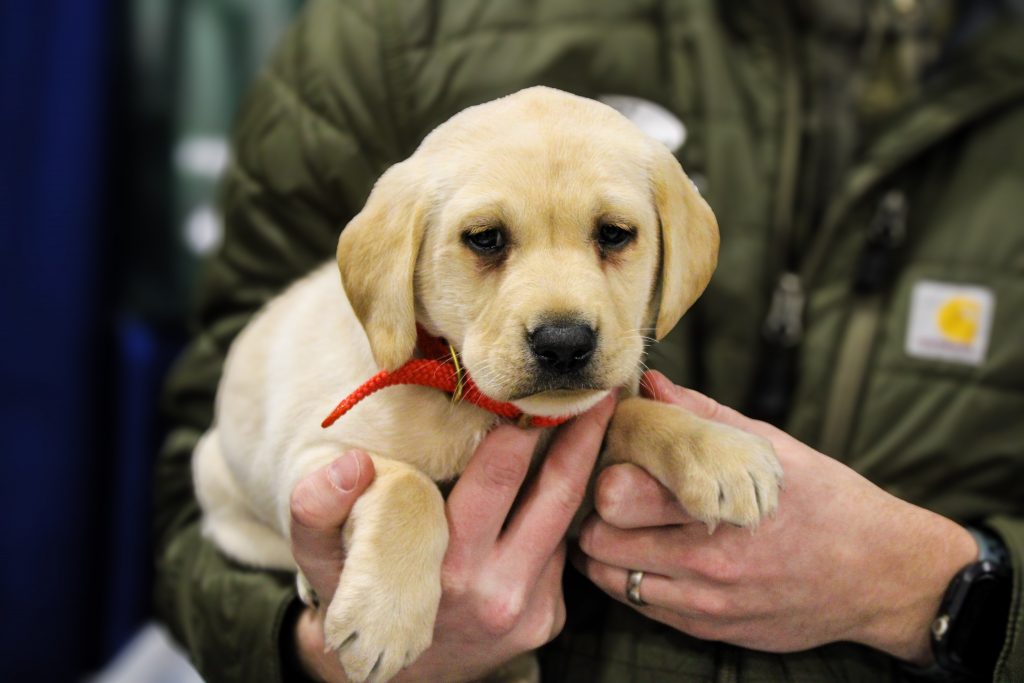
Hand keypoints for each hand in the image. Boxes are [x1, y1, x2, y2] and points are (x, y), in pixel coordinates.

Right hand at [290, 393, 615, 681]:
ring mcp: (530, 609)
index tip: (541, 385)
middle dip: (582, 434)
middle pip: (557, 492)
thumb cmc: (358, 600)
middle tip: (597, 387)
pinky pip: (557, 554)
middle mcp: (498, 590)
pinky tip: (553, 483)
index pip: (498, 477)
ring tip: (592, 417)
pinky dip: (556, 514)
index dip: (524, 425)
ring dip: (581, 468)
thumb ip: (317, 510)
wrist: (394, 680)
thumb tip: (352, 462)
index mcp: (447, 568)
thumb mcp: (320, 561)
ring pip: (564, 522)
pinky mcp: (547, 621)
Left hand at [574, 371, 976, 664]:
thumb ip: (707, 417)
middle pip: (603, 540)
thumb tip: (655, 386)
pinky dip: (632, 582)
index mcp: (717, 505)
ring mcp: (707, 601)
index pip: (618, 495)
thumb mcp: (775, 449)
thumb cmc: (829, 504)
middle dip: (594, 515)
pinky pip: (644, 608)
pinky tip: (646, 558)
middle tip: (602, 499)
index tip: (603, 462)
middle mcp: (706, 560)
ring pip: (613, 579)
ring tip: (619, 528)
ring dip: (604, 553)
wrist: (882, 576)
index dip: (600, 475)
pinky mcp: (712, 628)